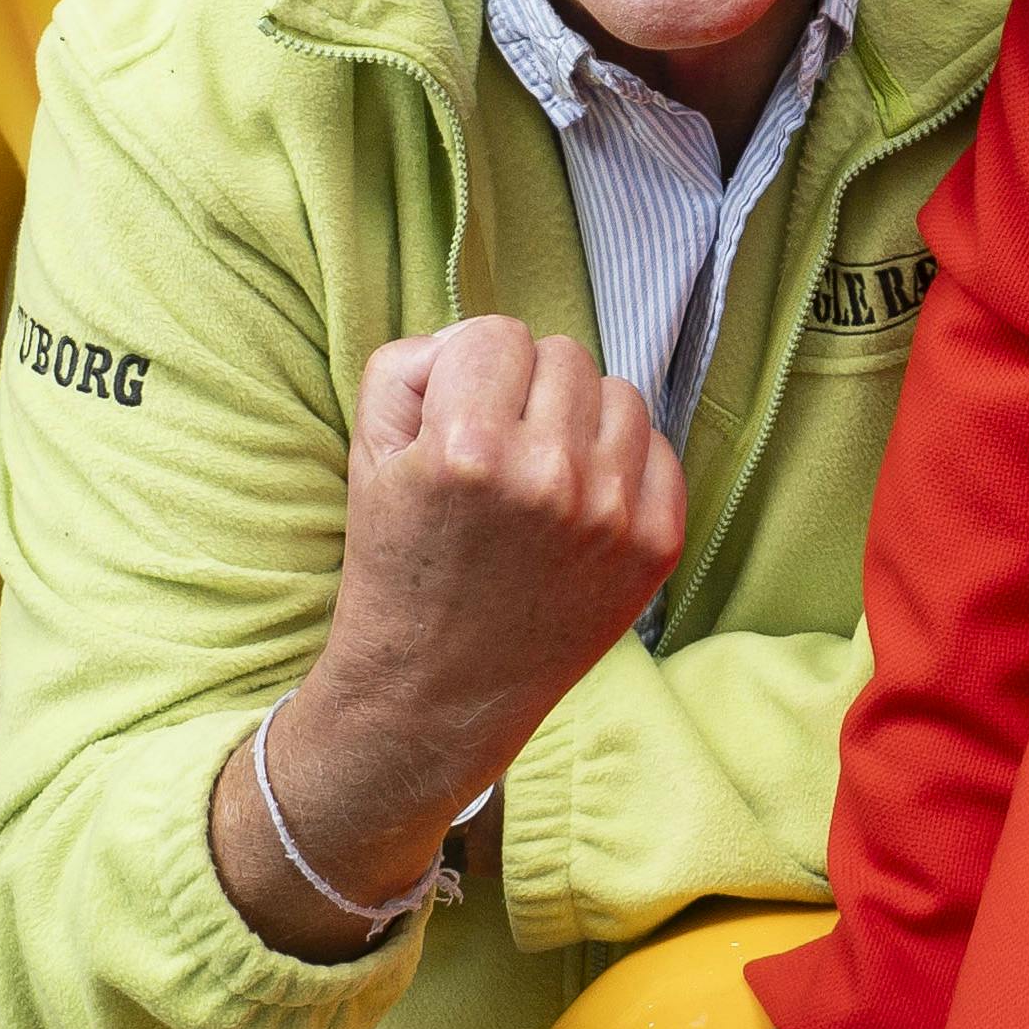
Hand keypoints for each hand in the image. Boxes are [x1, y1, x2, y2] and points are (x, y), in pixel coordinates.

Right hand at [212, 319, 682, 963]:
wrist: (433, 694)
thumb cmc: (400, 566)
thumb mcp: (369, 458)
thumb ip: (411, 367)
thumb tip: (475, 337)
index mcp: (466, 448)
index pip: (495, 334)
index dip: (469, 371)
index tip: (456, 419)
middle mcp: (548, 475)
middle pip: (563, 356)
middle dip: (526, 392)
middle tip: (496, 451)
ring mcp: (612, 512)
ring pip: (619, 392)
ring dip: (579, 420)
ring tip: (538, 476)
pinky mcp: (657, 544)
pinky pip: (659, 447)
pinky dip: (624, 462)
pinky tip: (579, 503)